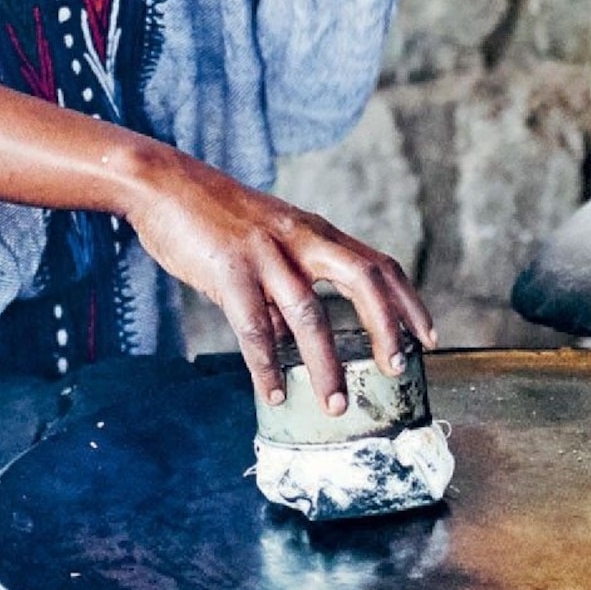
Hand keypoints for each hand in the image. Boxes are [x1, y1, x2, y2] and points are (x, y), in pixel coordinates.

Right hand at [121, 144, 433, 412]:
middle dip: (387, 326)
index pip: (378, 264)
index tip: (427, 338)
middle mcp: (300, 239)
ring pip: (309, 313)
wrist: (162, 184)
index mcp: (314, 233)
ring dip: (326, 364)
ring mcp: (265, 254)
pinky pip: (254, 327)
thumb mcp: (266, 246)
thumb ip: (285, 290)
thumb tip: (293, 341)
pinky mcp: (229, 270)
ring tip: (335, 405)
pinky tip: (274, 394)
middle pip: (362, 278)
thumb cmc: (215, 218)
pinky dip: (267, 366)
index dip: (408, 302)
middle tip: (398, 369)